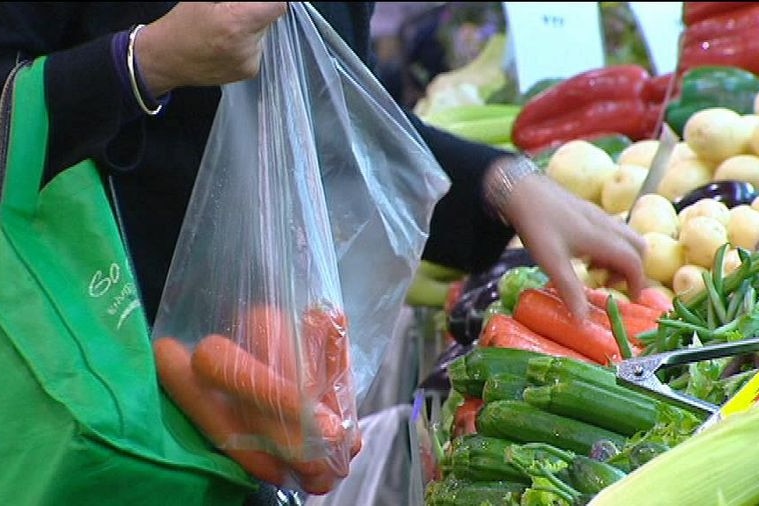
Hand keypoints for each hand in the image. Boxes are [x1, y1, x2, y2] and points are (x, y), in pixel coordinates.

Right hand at [134, 2, 287, 95]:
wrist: (167, 60)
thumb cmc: (182, 24)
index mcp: (236, 23)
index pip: (277, 6)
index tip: (261, 0)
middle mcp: (247, 46)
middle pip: (269, 19)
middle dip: (255, 11)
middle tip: (232, 11)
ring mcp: (250, 62)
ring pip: (263, 34)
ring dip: (252, 27)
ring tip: (226, 29)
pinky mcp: (249, 71)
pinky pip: (258, 49)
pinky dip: (248, 42)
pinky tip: (227, 43)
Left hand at [488, 158, 647, 319]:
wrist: (522, 190)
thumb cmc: (538, 226)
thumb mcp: (553, 263)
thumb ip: (570, 291)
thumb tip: (583, 322)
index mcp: (603, 239)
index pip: (634, 262)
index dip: (637, 282)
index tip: (630, 299)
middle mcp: (607, 224)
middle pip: (637, 247)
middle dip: (632, 268)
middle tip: (610, 284)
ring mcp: (598, 215)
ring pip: (624, 236)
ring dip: (618, 256)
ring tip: (593, 270)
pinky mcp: (587, 209)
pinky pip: (610, 229)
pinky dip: (606, 245)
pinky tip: (581, 252)